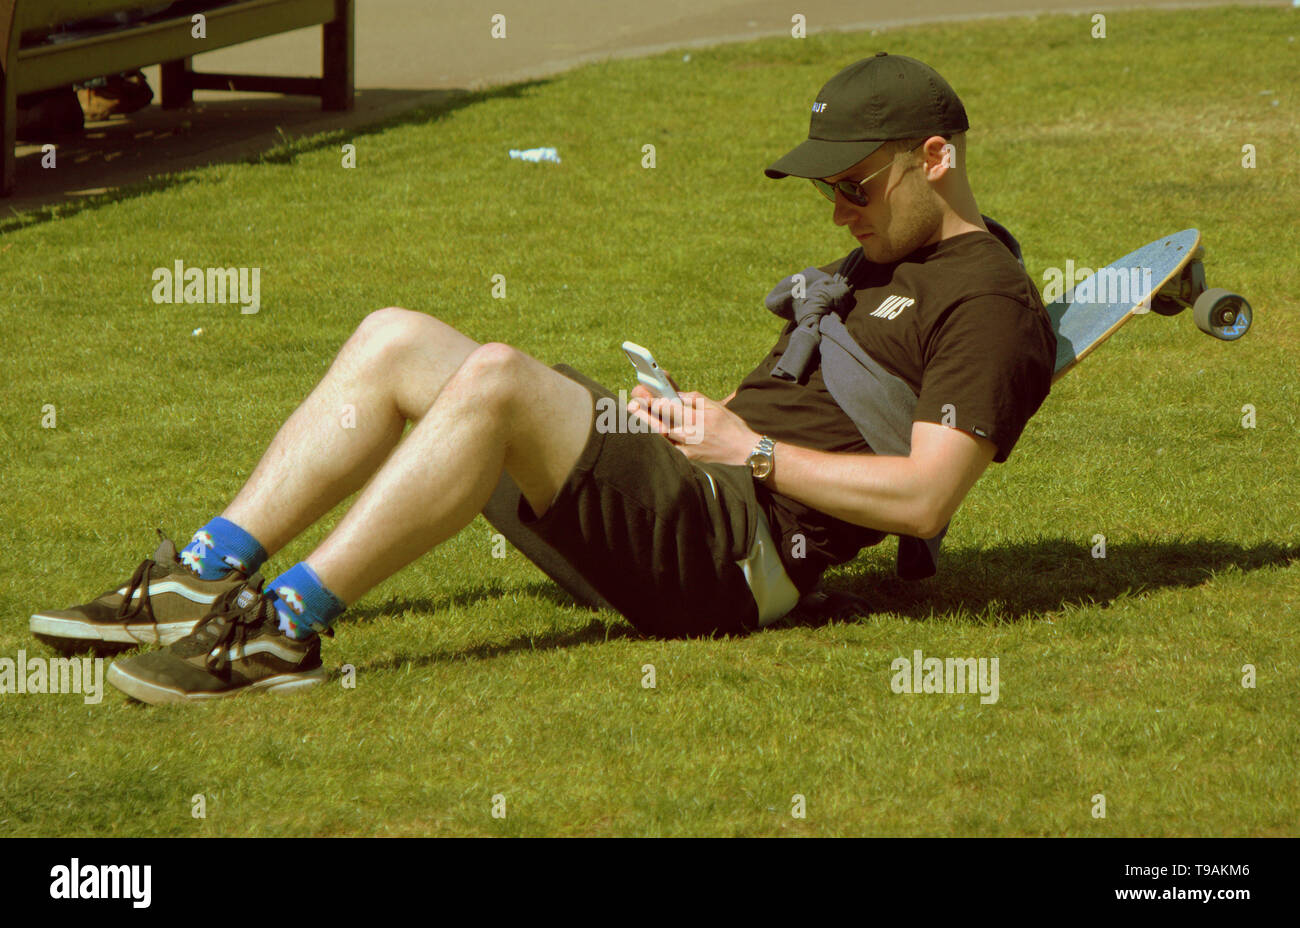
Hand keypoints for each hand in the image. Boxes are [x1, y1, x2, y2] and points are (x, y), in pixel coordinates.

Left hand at [627, 389, 759, 465]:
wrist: (746, 453)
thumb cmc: (732, 428)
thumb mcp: (717, 407)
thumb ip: (695, 399)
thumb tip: (676, 395)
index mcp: (697, 418)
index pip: (669, 408)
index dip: (653, 402)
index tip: (642, 395)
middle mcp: (691, 434)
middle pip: (660, 423)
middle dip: (643, 414)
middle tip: (631, 405)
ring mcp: (688, 449)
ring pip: (662, 438)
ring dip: (648, 427)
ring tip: (635, 417)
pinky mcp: (689, 460)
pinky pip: (670, 451)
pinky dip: (660, 443)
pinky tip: (650, 437)